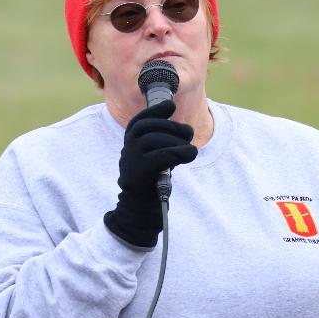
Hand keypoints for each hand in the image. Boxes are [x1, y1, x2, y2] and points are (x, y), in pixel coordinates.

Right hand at [103, 99, 197, 247]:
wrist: (140, 212)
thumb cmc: (152, 184)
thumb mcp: (156, 159)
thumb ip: (164, 144)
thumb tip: (184, 130)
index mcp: (130, 144)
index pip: (140, 121)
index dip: (155, 111)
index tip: (171, 105)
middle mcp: (128, 150)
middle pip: (149, 127)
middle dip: (172, 126)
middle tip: (188, 135)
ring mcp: (131, 161)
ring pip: (155, 139)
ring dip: (178, 141)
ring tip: (190, 150)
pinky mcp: (140, 174)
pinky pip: (161, 156)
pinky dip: (179, 153)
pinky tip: (190, 155)